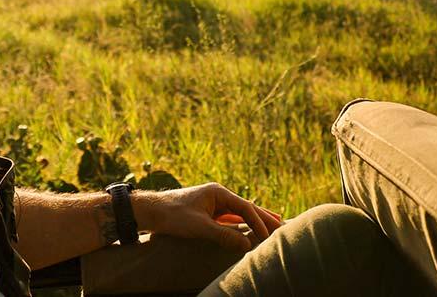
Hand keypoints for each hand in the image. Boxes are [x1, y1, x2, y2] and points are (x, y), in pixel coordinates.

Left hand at [132, 183, 282, 253]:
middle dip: (264, 217)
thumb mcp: (199, 226)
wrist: (152, 212)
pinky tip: (251, 229)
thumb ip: (223, 235)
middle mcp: (218, 196)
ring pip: (240, 213)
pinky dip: (243, 225)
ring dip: (255, 221)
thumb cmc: (173, 215)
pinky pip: (231, 219)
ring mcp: (214, 204)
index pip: (245, 207)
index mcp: (218, 192)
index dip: (258, 221)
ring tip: (275, 225)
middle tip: (284, 225)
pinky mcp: (209, 213)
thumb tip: (247, 244)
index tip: (269, 235)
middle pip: (246, 207)